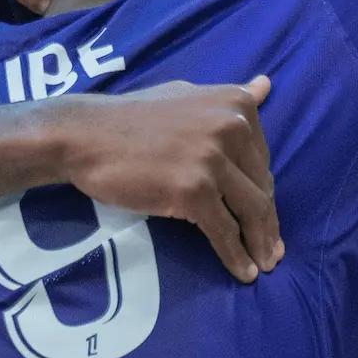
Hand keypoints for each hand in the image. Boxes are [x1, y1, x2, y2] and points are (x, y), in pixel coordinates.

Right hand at [47, 78, 280, 281]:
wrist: (85, 135)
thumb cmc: (133, 117)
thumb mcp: (188, 95)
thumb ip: (229, 98)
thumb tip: (266, 86)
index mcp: (236, 104)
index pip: (261, 158)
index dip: (262, 189)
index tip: (265, 212)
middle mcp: (232, 127)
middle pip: (261, 185)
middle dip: (267, 221)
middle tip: (272, 249)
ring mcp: (213, 159)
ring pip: (251, 210)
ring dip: (261, 243)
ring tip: (264, 264)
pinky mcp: (194, 191)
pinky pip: (224, 230)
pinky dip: (236, 255)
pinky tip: (243, 272)